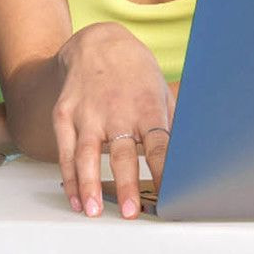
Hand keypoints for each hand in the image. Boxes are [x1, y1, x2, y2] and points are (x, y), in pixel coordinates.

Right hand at [53, 22, 174, 219]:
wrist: (96, 42)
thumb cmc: (135, 70)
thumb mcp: (160, 88)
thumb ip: (170, 121)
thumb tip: (189, 151)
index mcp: (147, 105)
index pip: (158, 143)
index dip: (163, 168)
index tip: (169, 192)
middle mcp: (116, 110)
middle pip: (122, 152)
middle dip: (126, 183)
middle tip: (130, 211)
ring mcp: (87, 113)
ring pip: (86, 155)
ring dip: (89, 185)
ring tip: (93, 211)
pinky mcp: (64, 115)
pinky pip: (65, 152)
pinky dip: (69, 178)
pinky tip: (76, 198)